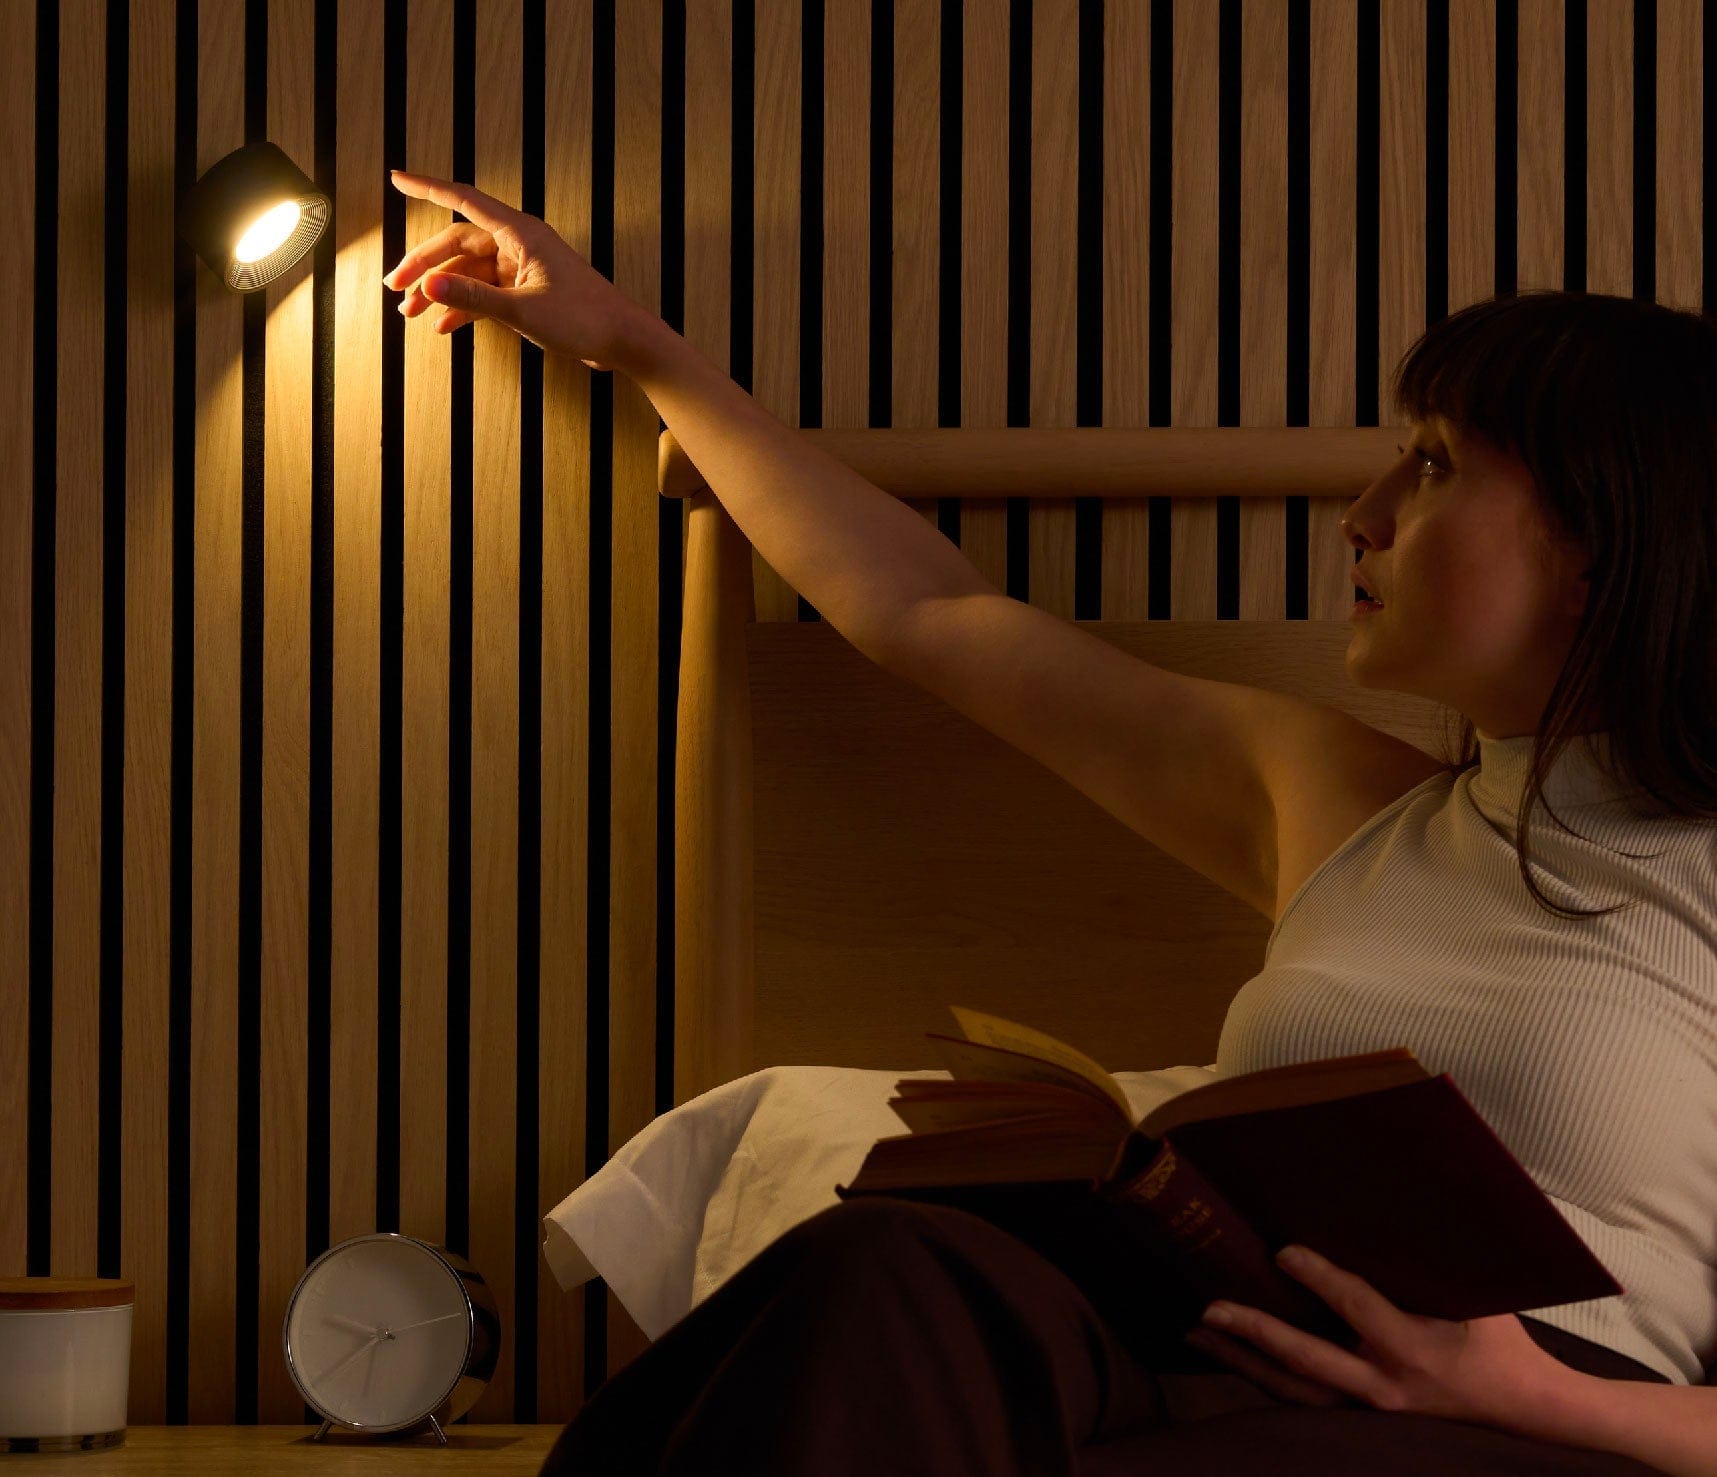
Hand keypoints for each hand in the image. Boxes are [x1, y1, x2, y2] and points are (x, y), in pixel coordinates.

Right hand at [383, 168, 652, 369]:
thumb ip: (474, 299)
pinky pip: (486, 293)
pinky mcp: (528, 292)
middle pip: (457, 244)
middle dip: (424, 265)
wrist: (623, 341)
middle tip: (395, 288)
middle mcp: (519, 245)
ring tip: (411, 314)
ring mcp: (522, 269)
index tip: (396, 178)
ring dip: (440, 291)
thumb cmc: (584, 319)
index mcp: (520, 234)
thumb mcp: (523, 311)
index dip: (427, 187)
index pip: (463, 200)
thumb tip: (428, 286)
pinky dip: (464, 307)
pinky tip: (444, 326)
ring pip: (469, 272)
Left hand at [1183, 1244, 1570, 1428]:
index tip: (1283, 1251)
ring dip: (1243, 1359)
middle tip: (1210, 1308)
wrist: (1522, 1406)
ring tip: (1197, 1332)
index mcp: (1418, 1348)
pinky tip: (1227, 1354)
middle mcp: (1387, 1385)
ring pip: (1294, 1388)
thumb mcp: (1476, 1293)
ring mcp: (1371, 1408)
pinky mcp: (1360, 1414)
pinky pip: (1302, 1396)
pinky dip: (1261, 1374)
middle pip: (1308, 1360)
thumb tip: (1404, 1192)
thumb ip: (1434, 1255)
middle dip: (1256, 1333)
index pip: (1359, 1308)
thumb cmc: (1497, 1338)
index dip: (1320, 1279)